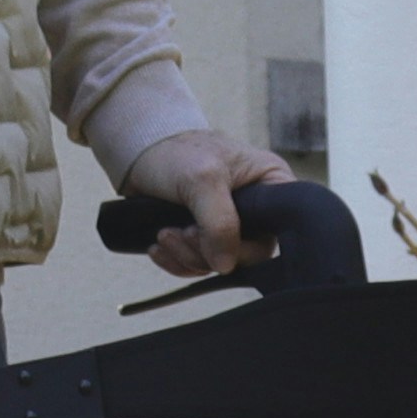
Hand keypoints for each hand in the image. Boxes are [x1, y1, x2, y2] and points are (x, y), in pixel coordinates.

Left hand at [118, 124, 295, 279]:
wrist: (140, 152)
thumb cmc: (177, 153)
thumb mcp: (203, 180)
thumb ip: (220, 224)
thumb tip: (225, 265)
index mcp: (271, 184)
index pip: (276, 232)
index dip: (245, 247)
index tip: (210, 234)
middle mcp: (257, 208)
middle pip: (246, 255)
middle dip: (207, 252)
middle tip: (183, 233)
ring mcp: (230, 224)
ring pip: (218, 263)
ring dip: (187, 255)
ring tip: (164, 234)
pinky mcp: (205, 236)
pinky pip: (197, 264)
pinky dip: (176, 260)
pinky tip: (159, 246)